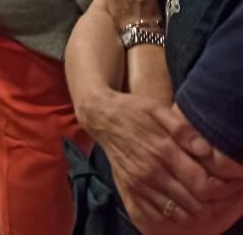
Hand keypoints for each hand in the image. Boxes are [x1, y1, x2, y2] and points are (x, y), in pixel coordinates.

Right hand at [88, 92, 219, 224]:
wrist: (100, 117)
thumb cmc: (132, 110)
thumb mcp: (157, 109)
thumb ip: (183, 128)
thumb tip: (206, 149)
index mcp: (161, 150)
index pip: (200, 184)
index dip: (218, 188)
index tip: (223, 180)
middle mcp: (149, 171)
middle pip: (192, 203)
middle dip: (210, 201)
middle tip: (215, 190)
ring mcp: (138, 183)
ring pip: (176, 212)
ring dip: (192, 209)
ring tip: (199, 197)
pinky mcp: (129, 189)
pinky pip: (156, 214)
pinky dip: (172, 214)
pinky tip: (179, 202)